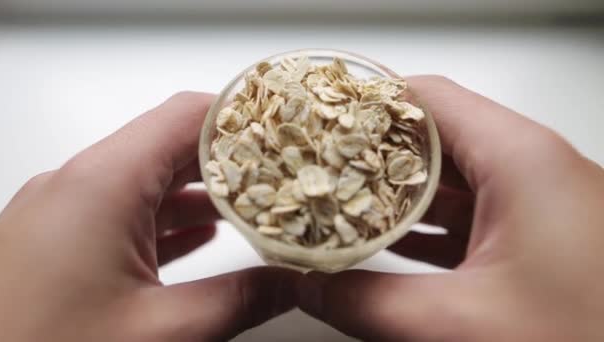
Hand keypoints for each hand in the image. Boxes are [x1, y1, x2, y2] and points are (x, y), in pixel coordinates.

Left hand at [0, 92, 297, 340]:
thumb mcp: (162, 332)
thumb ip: (241, 299)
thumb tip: (294, 281)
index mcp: (101, 185)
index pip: (185, 116)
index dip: (240, 115)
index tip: (283, 127)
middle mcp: (74, 185)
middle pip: (167, 143)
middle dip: (229, 157)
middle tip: (280, 170)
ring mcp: (59, 212)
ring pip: (145, 178)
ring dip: (198, 189)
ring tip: (252, 203)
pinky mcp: (53, 240)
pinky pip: (121, 210)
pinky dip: (165, 216)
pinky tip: (198, 235)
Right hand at [296, 76, 603, 340]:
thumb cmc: (589, 337)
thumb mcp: (461, 325)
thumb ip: (370, 305)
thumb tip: (310, 288)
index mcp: (521, 160)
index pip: (428, 98)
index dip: (366, 106)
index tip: (320, 123)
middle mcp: (533, 169)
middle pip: (436, 135)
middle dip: (372, 153)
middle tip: (322, 168)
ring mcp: (538, 203)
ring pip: (452, 176)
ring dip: (397, 192)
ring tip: (342, 203)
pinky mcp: (540, 236)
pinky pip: (471, 212)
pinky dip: (427, 223)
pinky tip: (391, 242)